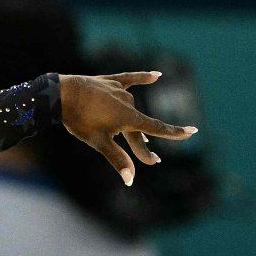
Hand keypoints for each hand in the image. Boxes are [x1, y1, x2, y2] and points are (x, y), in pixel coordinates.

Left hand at [59, 72, 196, 186]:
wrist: (62, 95)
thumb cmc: (80, 120)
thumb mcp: (99, 142)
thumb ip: (117, 159)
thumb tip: (131, 179)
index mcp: (128, 118)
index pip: (157, 128)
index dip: (175, 132)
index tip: (192, 132)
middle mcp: (129, 103)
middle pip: (140, 128)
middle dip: (145, 146)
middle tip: (153, 161)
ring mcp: (120, 91)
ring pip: (131, 111)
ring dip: (133, 124)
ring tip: (134, 137)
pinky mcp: (111, 82)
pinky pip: (130, 79)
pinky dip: (143, 78)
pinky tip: (156, 76)